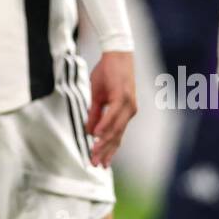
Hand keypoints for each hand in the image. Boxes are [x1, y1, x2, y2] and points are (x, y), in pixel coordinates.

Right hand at [86, 50, 135, 166]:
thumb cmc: (107, 73)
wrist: (116, 54)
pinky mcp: (123, 97)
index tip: (99, 162)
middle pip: (117, 137)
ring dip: (104, 143)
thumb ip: (95, 114)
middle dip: (105, 152)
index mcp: (124, 113)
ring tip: (94, 154)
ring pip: (115, 129)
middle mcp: (129, 112)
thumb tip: (90, 131)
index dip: (107, 150)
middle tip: (96, 164)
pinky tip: (96, 135)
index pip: (116, 136)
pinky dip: (104, 126)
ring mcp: (127, 105)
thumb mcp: (97, 96)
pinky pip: (112, 115)